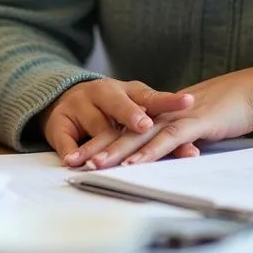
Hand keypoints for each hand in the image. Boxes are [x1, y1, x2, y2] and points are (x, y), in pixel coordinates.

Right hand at [41, 78, 194, 166]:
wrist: (64, 100)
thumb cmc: (110, 112)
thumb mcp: (134, 113)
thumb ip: (160, 131)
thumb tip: (193, 151)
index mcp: (126, 91)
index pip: (149, 95)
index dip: (168, 100)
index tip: (188, 101)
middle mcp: (102, 93)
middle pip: (118, 103)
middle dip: (132, 114)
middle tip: (144, 125)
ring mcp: (79, 105)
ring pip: (93, 123)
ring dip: (101, 141)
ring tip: (110, 154)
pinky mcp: (60, 122)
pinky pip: (65, 138)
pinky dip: (70, 150)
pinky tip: (73, 161)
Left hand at [65, 64, 252, 169]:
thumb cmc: (230, 108)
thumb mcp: (197, 125)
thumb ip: (179, 136)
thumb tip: (167, 152)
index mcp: (161, 112)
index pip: (125, 127)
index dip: (102, 141)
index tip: (81, 156)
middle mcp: (163, 112)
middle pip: (124, 131)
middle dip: (98, 147)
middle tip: (73, 163)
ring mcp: (177, 116)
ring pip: (138, 136)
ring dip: (114, 151)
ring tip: (92, 166)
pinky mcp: (194, 123)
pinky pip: (166, 139)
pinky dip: (148, 153)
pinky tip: (132, 165)